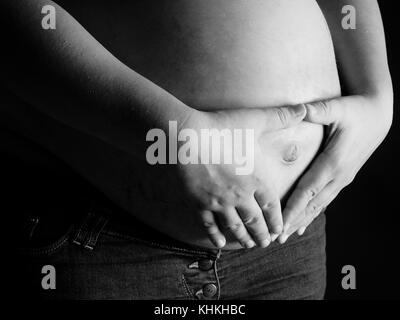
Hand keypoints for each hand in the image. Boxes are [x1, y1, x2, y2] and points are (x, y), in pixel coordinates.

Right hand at [174, 104, 306, 247]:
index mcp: (254, 180)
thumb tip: (305, 109)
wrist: (185, 138)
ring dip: (243, 238)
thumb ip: (281, 117)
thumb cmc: (220, 128)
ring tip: (248, 246)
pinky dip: (215, 235)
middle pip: (254, 221)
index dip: (277, 220)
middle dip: (262, 234)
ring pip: (233, 226)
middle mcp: (238, 196)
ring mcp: (217, 202)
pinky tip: (219, 244)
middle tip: (266, 244)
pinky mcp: (197, 203)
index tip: (280, 230)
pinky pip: (208, 224)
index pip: (270, 206)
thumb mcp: (254, 121)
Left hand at [279, 94, 392, 242]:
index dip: (294, 207)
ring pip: (319, 205)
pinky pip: (325, 200)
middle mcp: (339, 176)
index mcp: (334, 162)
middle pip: (312, 204)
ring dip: (302, 221)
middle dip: (294, 221)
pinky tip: (302, 225)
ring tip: (286, 236)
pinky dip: (313, 213)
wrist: (378, 117)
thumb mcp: (338, 108)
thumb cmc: (356, 110)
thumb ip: (319, 111)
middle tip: (276, 238)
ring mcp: (342, 179)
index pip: (309, 190)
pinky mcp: (343, 178)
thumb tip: (301, 110)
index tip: (281, 222)